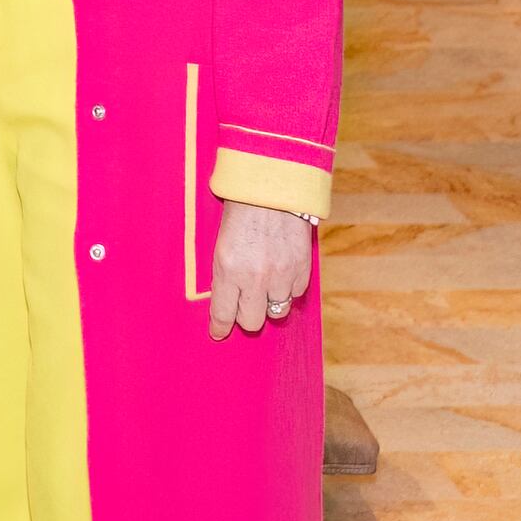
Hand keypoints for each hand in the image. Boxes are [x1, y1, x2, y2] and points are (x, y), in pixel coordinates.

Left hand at [209, 200, 313, 339]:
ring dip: (269, 303)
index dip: (220, 327)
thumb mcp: (221, 241)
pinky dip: (288, 288)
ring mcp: (280, 275)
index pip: (222, 313)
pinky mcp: (301, 269)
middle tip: (244, 304)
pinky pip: (295, 294)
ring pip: (275, 312)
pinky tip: (282, 273)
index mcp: (227, 269)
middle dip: (245, 316)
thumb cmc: (241, 209)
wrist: (274, 187)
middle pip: (251, 322)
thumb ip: (225, 272)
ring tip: (265, 287)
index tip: (219, 333)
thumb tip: (226, 299)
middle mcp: (254, 278)